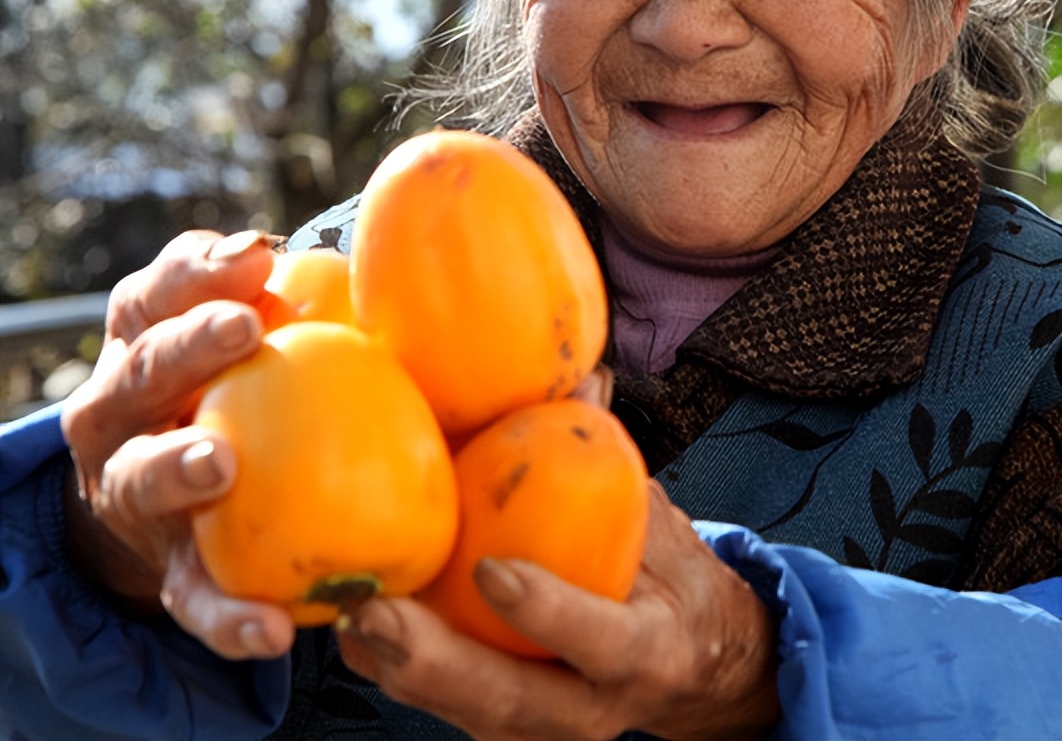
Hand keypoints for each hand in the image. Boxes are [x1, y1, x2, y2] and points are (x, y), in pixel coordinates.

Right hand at [59, 229, 295, 658]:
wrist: (176, 496)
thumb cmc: (237, 389)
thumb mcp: (249, 340)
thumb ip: (296, 301)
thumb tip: (371, 267)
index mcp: (145, 342)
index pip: (157, 293)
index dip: (196, 271)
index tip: (256, 257)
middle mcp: (123, 410)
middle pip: (144, 368)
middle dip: (189, 346)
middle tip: (243, 330)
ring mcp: (135, 494)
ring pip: (140, 477)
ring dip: (176, 468)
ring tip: (220, 464)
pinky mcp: (170, 573)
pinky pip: (194, 599)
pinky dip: (229, 615)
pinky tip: (273, 628)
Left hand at [336, 482, 780, 740]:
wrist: (689, 664)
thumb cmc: (672, 581)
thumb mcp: (662, 525)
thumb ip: (617, 465)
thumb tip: (581, 378)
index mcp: (647, 651)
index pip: (602, 640)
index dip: (550, 612)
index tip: (494, 570)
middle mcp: (591, 705)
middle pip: (509, 701)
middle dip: (437, 663)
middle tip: (377, 613)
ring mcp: (543, 722)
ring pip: (466, 710)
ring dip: (399, 668)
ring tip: (349, 616)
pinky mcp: (504, 719)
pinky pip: (445, 703)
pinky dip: (396, 669)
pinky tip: (353, 630)